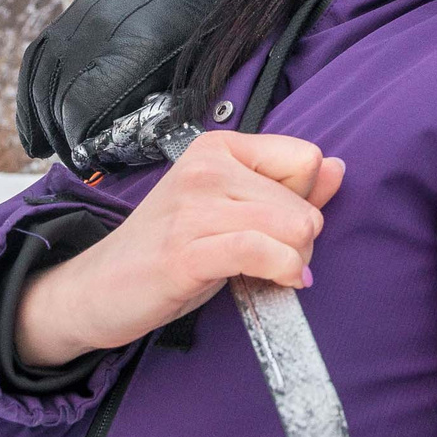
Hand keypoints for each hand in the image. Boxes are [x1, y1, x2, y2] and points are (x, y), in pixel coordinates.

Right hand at [15, 133, 346, 368]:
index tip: (279, 225)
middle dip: (303, 240)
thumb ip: (287, 189)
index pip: (305, 159)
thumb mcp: (232, 209)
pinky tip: (281, 282)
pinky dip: (284, 271)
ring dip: (296, 261)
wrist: (98, 288)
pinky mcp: (187, 251)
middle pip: (304, 202)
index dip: (305, 199)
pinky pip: (263, 252)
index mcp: (218, 147)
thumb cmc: (171, 248)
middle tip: (274, 260)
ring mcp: (194, 208)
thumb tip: (338, 167)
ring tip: (274, 272)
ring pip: (292, 227)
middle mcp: (206, 167)